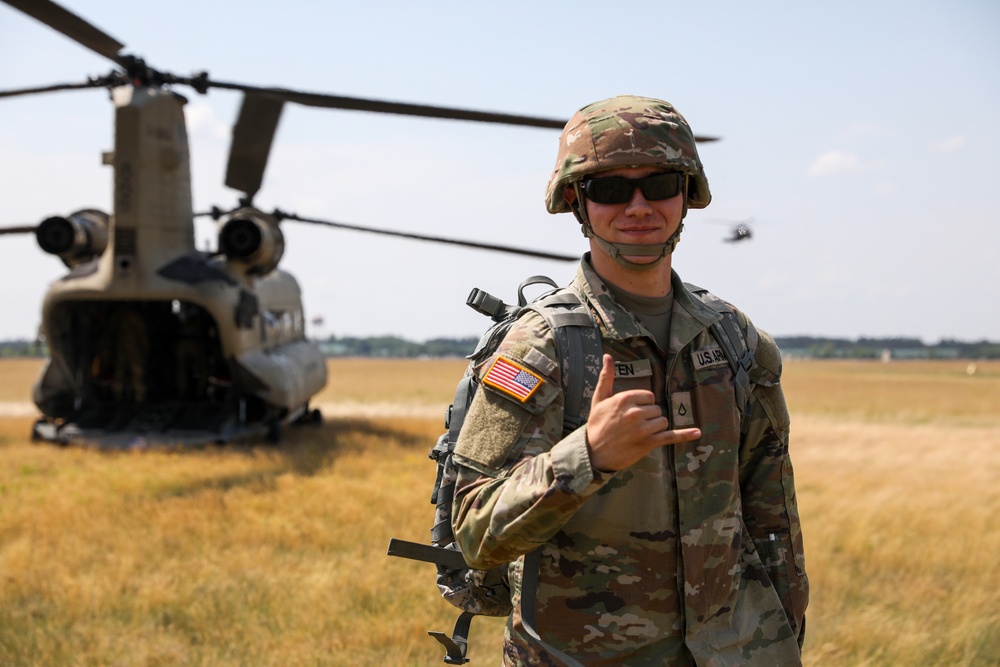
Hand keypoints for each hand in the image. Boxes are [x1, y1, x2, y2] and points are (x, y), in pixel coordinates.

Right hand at [585, 354, 700, 471]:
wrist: (593, 453)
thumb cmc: (596, 424)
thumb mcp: (599, 399)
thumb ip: (607, 376)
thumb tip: (608, 356)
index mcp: (625, 399)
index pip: (649, 396)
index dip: (642, 405)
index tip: (630, 413)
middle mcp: (635, 412)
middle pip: (656, 409)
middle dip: (648, 417)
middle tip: (631, 426)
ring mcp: (643, 428)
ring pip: (662, 422)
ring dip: (654, 428)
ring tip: (637, 434)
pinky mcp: (648, 443)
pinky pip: (670, 436)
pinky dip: (685, 435)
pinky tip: (697, 432)